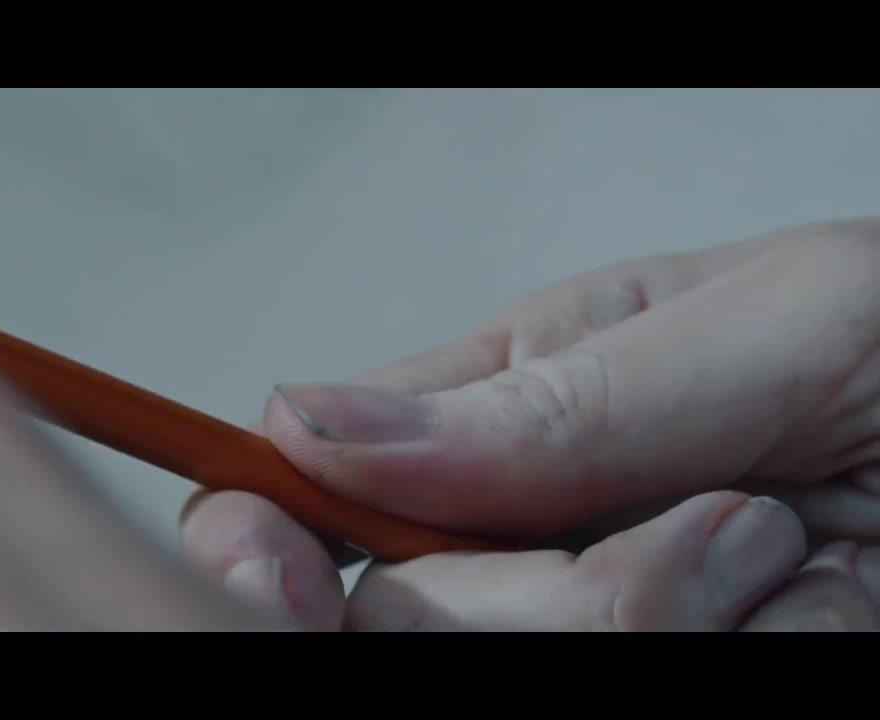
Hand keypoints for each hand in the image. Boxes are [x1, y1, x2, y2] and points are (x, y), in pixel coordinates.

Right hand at [180, 218, 879, 629]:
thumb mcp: (772, 328)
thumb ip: (542, 397)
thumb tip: (307, 424)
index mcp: (506, 416)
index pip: (309, 484)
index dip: (257, 536)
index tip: (270, 566)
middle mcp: (530, 541)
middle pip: (398, 623)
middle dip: (552, 602)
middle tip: (727, 532)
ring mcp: (604, 634)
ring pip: (506, 678)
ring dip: (663, 632)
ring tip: (798, 562)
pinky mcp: (677, 693)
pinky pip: (639, 705)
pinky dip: (740, 661)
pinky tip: (804, 620)